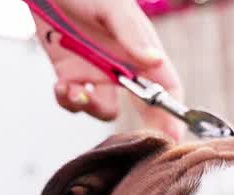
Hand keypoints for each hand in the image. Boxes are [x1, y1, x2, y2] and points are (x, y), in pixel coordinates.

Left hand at [32, 0, 185, 140]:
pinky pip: (75, 102)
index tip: (172, 137)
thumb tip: (155, 60)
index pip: (166, 87)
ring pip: (105, 110)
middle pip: (145, 107)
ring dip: (91, 107)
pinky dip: (68, 100)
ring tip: (75, 90)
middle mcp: (123, 66)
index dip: (172, 113)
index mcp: (141, 50)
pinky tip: (61, 86)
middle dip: (143, 128)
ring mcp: (98, 73)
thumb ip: (131, 34)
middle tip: (136, 143)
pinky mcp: (71, 75)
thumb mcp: (111, 7)